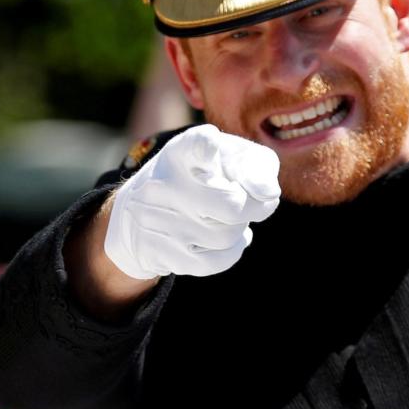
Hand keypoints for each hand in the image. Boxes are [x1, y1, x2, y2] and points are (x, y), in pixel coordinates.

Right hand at [105, 124, 280, 278]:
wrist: (139, 212)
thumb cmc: (202, 178)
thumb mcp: (227, 159)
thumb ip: (255, 167)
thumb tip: (269, 193)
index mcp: (181, 152)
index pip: (193, 145)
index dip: (205, 146)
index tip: (211, 148)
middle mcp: (163, 184)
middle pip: (231, 204)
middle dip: (253, 208)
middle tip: (252, 203)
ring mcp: (155, 220)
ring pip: (226, 236)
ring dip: (238, 229)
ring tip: (229, 219)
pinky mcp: (156, 252)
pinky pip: (213, 262)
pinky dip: (230, 252)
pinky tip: (226, 241)